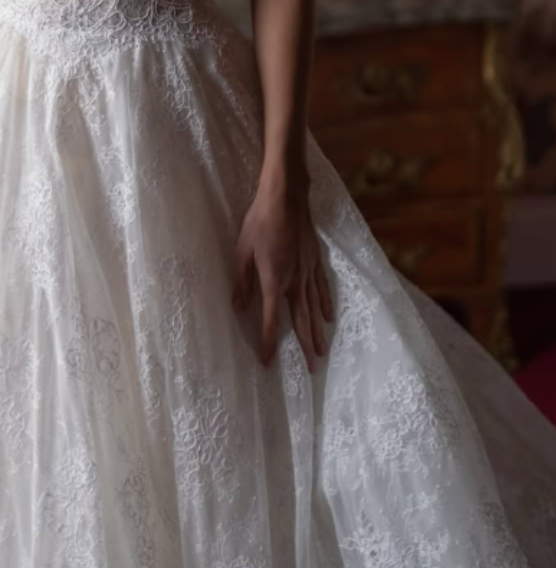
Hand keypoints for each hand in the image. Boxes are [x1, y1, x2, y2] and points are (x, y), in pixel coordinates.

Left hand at [230, 181, 334, 371]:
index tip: (268, 362)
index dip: (269, 342)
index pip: (272, 320)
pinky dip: (325, 304)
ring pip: (314, 309)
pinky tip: (328, 317)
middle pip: (300, 321)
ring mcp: (308, 272)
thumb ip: (242, 282)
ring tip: (322, 353)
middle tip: (311, 370)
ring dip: (318, 332)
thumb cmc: (259, 221)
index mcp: (274, 281)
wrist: (286, 197)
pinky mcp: (315, 261)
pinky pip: (322, 288)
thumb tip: (238, 309)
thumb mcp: (242, 252)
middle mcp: (294, 282)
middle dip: (304, 346)